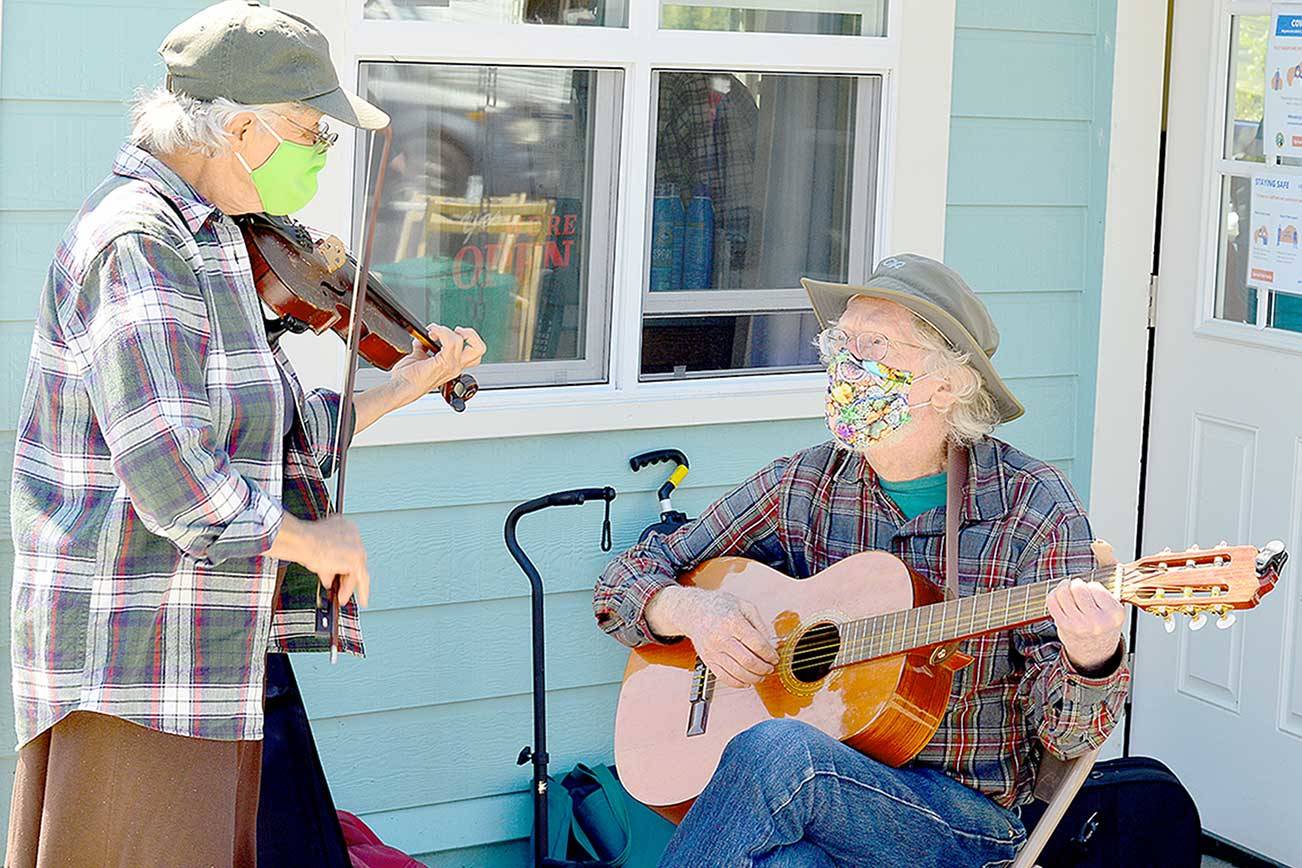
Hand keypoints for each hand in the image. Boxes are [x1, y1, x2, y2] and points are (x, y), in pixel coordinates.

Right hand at [269, 513, 369, 607]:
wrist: (302, 541)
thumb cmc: (303, 543)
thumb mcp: (317, 555)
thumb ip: (327, 565)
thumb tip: (329, 579)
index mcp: (344, 527)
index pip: (347, 549)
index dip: (342, 565)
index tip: (341, 575)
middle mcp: (353, 534)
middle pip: (353, 560)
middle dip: (346, 577)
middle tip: (341, 589)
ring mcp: (356, 546)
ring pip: (357, 570)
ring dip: (347, 586)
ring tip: (341, 598)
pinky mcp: (356, 558)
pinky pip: (358, 578)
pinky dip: (353, 590)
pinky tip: (344, 597)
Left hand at [388, 323, 485, 405]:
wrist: (401, 387)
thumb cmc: (408, 378)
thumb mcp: (418, 358)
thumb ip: (423, 348)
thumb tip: (421, 340)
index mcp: (451, 366)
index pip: (472, 353)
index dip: (465, 338)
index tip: (448, 334)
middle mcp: (455, 367)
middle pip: (479, 349)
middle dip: (470, 334)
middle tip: (455, 330)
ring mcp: (451, 366)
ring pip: (462, 340)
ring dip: (446, 330)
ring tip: (434, 331)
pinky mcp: (443, 363)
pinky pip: (450, 341)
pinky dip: (441, 332)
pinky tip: (430, 333)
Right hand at [647, 585, 778, 687]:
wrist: (694, 611)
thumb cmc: (721, 606)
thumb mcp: (744, 606)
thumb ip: (760, 625)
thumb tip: (770, 646)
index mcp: (732, 622)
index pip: (757, 644)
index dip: (770, 654)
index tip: (775, 657)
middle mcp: (721, 638)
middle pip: (748, 661)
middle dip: (764, 668)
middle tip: (770, 667)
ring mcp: (713, 651)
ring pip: (738, 673)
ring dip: (754, 678)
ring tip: (761, 675)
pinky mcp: (708, 660)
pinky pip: (724, 678)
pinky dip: (739, 683)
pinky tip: (747, 681)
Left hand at [1046, 578, 1125, 672]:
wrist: (1096, 652)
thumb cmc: (1104, 624)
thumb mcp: (1114, 606)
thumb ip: (1110, 581)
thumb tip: (1102, 547)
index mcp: (1114, 614)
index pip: (1095, 587)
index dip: (1091, 586)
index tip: (1092, 592)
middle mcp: (1098, 621)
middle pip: (1077, 587)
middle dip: (1076, 584)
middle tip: (1077, 589)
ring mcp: (1079, 624)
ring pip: (1063, 592)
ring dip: (1063, 587)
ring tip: (1067, 590)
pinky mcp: (1064, 626)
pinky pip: (1052, 601)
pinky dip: (1053, 595)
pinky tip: (1059, 598)